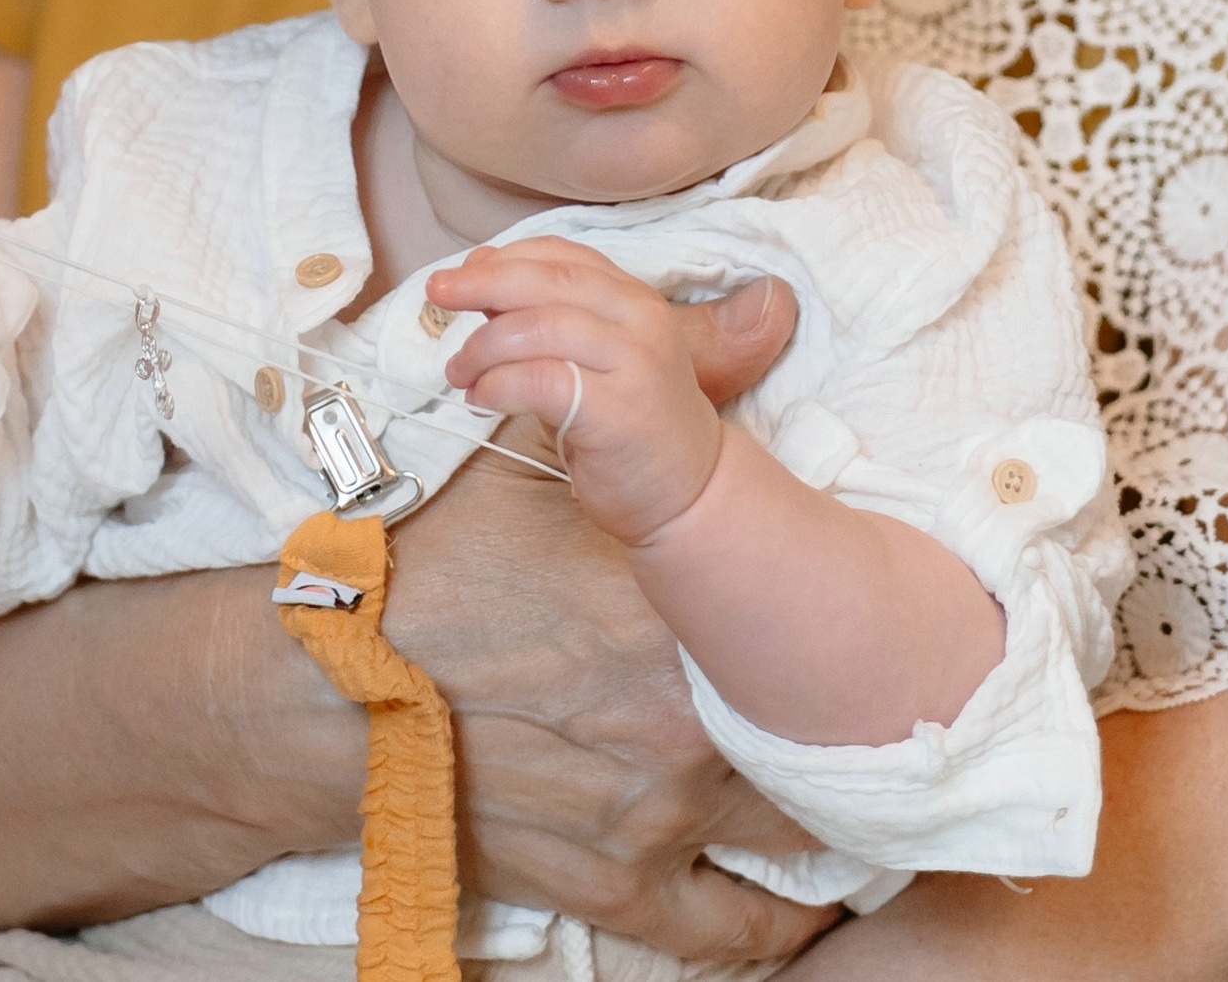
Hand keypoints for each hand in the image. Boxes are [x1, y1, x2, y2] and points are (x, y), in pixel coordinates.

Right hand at [388, 274, 837, 963]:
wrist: (323, 689)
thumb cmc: (437, 564)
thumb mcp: (550, 452)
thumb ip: (676, 381)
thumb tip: (770, 307)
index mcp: (687, 611)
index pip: (830, 626)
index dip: (870, 617)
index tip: (904, 614)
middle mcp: (693, 721)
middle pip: (829, 729)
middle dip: (852, 712)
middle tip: (882, 692)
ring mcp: (658, 814)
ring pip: (801, 827)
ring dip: (831, 806)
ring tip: (855, 779)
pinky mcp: (616, 885)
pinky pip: (735, 926)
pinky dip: (784, 917)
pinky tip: (813, 894)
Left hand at [432, 238, 732, 546]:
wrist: (691, 494)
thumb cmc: (631, 426)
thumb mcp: (594, 358)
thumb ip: (549, 320)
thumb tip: (481, 281)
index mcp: (635, 299)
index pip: (564, 257)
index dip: (506, 258)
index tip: (464, 271)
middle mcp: (641, 321)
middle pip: (549, 281)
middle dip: (482, 282)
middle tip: (438, 294)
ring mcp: (634, 363)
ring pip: (539, 328)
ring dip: (483, 346)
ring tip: (459, 372)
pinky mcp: (618, 411)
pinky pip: (540, 381)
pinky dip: (497, 385)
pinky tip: (480, 398)